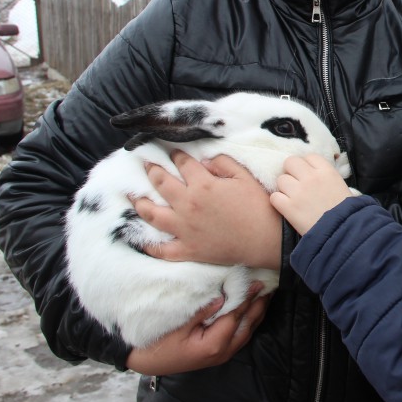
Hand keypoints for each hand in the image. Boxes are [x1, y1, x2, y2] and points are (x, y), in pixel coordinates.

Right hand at [125, 282, 269, 375]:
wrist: (147, 361)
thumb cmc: (159, 342)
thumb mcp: (178, 324)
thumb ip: (202, 311)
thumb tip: (222, 297)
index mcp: (214, 345)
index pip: (236, 317)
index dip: (247, 298)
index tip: (257, 283)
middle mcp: (223, 352)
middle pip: (247, 325)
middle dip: (259, 305)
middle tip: (269, 285)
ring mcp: (222, 355)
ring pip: (247, 331)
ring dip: (256, 313)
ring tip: (265, 294)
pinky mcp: (220, 353)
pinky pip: (240, 335)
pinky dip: (248, 321)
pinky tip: (252, 310)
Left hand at [133, 151, 281, 268]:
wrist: (266, 240)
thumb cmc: (258, 206)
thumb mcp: (245, 177)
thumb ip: (223, 164)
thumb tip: (204, 162)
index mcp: (203, 185)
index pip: (183, 164)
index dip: (176, 155)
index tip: (172, 152)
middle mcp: (188, 205)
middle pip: (161, 183)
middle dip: (152, 171)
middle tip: (147, 165)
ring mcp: (185, 229)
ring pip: (152, 215)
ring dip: (140, 203)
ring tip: (134, 197)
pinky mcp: (188, 250)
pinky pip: (162, 250)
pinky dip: (150, 246)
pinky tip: (142, 241)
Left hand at [271, 154, 354, 234]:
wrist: (343, 233)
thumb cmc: (346, 212)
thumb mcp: (341, 186)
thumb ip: (326, 176)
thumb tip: (312, 173)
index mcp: (327, 171)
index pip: (309, 157)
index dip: (307, 165)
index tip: (308, 174)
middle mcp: (311, 178)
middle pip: (290, 162)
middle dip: (291, 171)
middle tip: (296, 183)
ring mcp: (299, 192)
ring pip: (281, 179)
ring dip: (285, 188)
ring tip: (293, 198)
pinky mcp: (289, 207)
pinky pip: (274, 197)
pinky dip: (279, 202)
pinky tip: (287, 207)